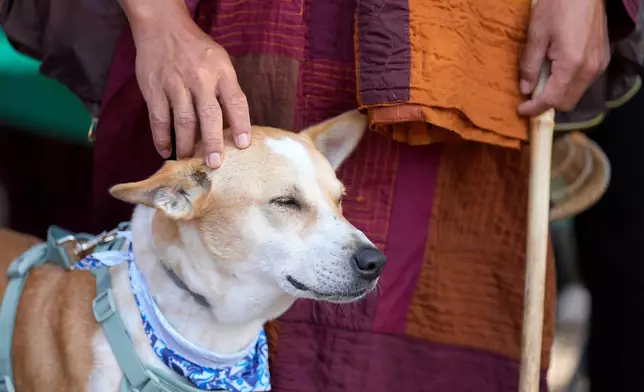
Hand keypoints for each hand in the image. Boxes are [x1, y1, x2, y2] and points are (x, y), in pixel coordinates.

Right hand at [129, 5, 249, 167]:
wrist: (163, 26)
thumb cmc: (197, 49)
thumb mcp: (220, 62)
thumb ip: (226, 89)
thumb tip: (233, 125)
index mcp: (221, 71)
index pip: (236, 101)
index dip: (241, 124)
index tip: (243, 145)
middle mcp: (200, 78)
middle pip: (209, 115)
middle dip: (213, 143)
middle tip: (215, 163)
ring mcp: (175, 83)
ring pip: (183, 121)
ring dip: (186, 145)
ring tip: (189, 161)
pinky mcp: (154, 88)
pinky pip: (158, 118)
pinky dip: (162, 137)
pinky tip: (166, 151)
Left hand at [517, 0, 609, 116]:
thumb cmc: (558, 7)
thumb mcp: (536, 35)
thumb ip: (530, 65)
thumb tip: (525, 89)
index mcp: (572, 65)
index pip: (552, 99)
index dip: (535, 109)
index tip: (521, 110)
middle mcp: (590, 69)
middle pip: (567, 102)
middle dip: (548, 102)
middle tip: (531, 92)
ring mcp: (599, 64)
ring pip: (576, 93)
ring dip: (559, 92)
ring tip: (543, 77)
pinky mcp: (603, 58)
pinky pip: (584, 81)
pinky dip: (569, 82)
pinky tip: (557, 68)